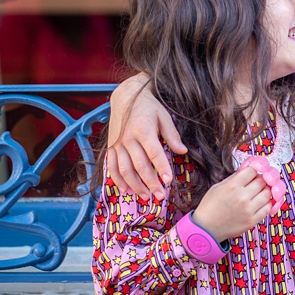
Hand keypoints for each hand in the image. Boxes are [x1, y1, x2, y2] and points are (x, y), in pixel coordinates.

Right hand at [105, 73, 187, 200]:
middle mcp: (128, 138)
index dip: (161, 167)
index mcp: (143, 130)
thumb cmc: (147, 107)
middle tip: (161, 196)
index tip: (168, 180)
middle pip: (139, 165)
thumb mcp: (163, 116)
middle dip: (151, 183)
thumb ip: (172, 135)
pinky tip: (126, 190)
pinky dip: (117, 180)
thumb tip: (183, 151)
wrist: (124, 97)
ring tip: (145, 196)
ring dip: (135, 185)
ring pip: (124, 169)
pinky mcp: (111, 147)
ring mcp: (117, 144)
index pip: (154, 152)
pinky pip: (112, 166)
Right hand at [190, 165, 272, 242]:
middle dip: (259, 180)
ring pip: (267, 194)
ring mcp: (249, 210)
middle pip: (261, 182)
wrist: (206, 227)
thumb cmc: (209, 206)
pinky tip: (260, 203)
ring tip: (258, 193)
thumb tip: (246, 171)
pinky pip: (267, 208)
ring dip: (264, 191)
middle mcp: (242, 197)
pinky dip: (266, 203)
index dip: (253, 171)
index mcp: (232, 186)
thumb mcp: (217, 187)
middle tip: (255, 183)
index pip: (252, 171)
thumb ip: (233, 178)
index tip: (251, 174)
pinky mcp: (252, 220)